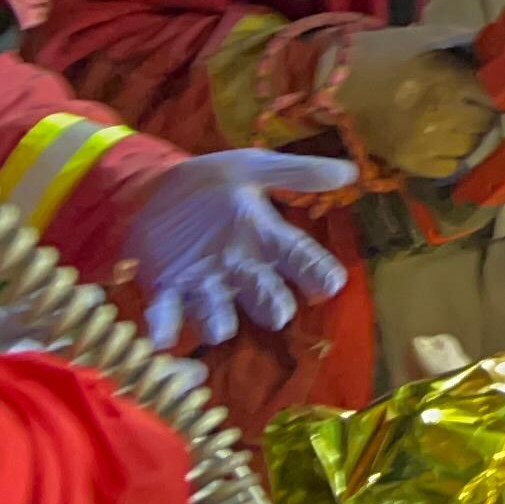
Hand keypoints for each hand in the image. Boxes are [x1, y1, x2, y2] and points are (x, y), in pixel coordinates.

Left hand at [116, 149, 357, 348]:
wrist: (154, 186)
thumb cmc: (212, 180)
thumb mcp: (254, 168)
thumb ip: (297, 173)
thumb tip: (350, 170)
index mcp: (263, 237)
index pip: (299, 257)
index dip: (317, 271)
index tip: (332, 284)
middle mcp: (239, 268)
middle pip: (264, 294)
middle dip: (272, 305)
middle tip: (280, 313)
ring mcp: (201, 282)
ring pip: (217, 312)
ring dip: (218, 322)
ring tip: (221, 329)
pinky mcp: (164, 288)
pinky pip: (167, 312)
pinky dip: (164, 325)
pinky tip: (162, 336)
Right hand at [336, 24, 496, 179]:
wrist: (334, 82)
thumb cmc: (381, 55)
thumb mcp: (425, 40)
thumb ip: (462, 47)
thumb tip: (492, 54)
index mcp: (447, 81)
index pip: (493, 95)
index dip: (497, 93)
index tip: (496, 91)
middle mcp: (441, 115)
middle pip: (485, 122)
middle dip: (484, 113)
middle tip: (474, 106)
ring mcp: (425, 143)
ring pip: (469, 146)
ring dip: (469, 136)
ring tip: (458, 125)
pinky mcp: (408, 162)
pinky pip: (447, 168)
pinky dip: (451, 157)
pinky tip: (443, 143)